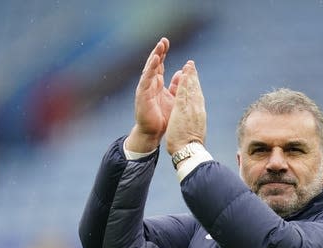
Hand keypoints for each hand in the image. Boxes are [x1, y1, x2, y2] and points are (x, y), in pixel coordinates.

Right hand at [125, 37, 182, 152]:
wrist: (153, 132)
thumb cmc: (163, 117)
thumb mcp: (172, 99)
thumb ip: (175, 86)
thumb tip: (180, 74)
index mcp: (157, 84)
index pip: (160, 65)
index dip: (163, 54)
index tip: (167, 42)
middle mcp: (150, 84)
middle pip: (154, 64)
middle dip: (159, 52)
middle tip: (164, 40)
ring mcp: (145, 89)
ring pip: (149, 70)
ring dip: (154, 58)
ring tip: (160, 47)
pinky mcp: (142, 95)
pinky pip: (146, 80)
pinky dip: (150, 70)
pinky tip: (154, 61)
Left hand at [166, 60, 206, 154]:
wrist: (190, 152)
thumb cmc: (191, 147)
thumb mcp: (194, 132)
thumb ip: (194, 124)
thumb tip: (195, 124)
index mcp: (199, 115)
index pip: (197, 98)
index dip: (195, 86)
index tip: (193, 78)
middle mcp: (197, 110)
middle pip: (196, 90)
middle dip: (193, 77)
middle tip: (192, 65)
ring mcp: (191, 109)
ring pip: (191, 89)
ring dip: (190, 76)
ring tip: (189, 65)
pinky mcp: (184, 110)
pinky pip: (184, 93)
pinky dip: (184, 83)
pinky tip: (183, 74)